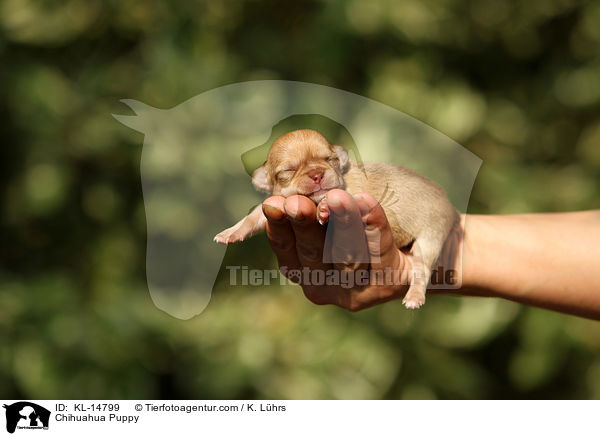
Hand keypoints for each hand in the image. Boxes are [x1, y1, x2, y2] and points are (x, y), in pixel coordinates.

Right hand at [262, 189, 422, 310]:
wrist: (406, 256)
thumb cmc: (353, 236)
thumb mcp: (324, 227)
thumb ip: (305, 213)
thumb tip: (270, 186)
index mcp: (302, 271)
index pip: (285, 247)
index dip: (278, 226)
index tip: (272, 203)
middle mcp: (325, 285)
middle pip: (313, 251)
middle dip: (305, 224)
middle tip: (297, 202)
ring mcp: (357, 290)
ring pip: (348, 253)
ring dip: (342, 222)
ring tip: (337, 197)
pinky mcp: (387, 283)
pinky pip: (379, 250)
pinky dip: (373, 225)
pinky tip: (367, 203)